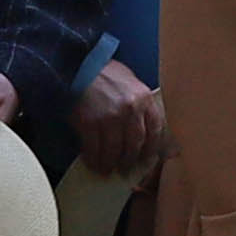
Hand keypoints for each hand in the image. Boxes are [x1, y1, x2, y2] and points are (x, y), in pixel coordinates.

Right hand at [75, 61, 163, 177]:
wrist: (80, 65)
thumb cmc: (106, 74)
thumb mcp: (133, 84)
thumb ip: (141, 105)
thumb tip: (146, 131)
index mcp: (145, 99)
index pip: (156, 130)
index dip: (151, 148)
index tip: (147, 159)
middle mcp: (130, 110)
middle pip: (135, 144)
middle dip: (131, 160)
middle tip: (126, 169)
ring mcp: (110, 117)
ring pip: (115, 150)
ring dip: (111, 163)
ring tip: (108, 170)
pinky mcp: (90, 123)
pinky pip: (94, 148)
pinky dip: (94, 159)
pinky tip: (93, 164)